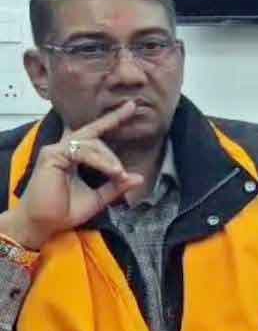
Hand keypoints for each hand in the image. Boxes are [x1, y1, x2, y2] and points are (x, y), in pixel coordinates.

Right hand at [0, 102, 144, 249]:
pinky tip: (111, 171)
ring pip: (92, 143)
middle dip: (112, 145)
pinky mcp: (52, 155)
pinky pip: (82, 151)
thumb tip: (139, 177)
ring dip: (109, 159)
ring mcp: (57, 150)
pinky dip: (100, 161)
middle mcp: (65, 149)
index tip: (131, 106)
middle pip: (94, 134)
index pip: (95, 133)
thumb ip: (116, 186)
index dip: (112, 119)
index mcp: (74, 156)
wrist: (45, 224)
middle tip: (121, 171)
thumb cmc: (65, 211)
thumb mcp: (99, 198)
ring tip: (118, 174)